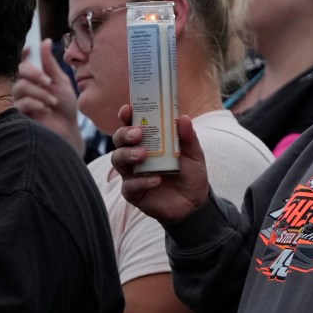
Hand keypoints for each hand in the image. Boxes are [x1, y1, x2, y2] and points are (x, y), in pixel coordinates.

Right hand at [11, 39, 82, 151]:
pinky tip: (46, 110)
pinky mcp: (15, 115)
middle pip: (18, 70)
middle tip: (48, 82)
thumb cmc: (65, 107)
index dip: (22, 53)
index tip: (30, 49)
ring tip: (52, 102)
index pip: (21, 61)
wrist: (67, 130)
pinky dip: (36, 103)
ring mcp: (16, 100)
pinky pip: (20, 102)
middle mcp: (21, 86)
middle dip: (34, 73)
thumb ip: (50, 64)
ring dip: (39, 92)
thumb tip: (44, 42)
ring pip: (19, 86)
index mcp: (32, 77)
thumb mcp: (60, 82)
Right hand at [109, 105, 212, 224]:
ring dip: (128, 155)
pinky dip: (141, 182)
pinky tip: (156, 180)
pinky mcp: (133, 193)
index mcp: (147, 141)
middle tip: (138, 134)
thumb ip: (188, 137)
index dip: (126, 116)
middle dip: (125, 134)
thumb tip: (183, 118)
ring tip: (143, 156)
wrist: (193, 203)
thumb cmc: (190, 174)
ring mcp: (132, 174)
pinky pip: (129, 186)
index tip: (128, 110)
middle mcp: (135, 155)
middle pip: (119, 140)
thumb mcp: (193, 154)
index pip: (131, 125)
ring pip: (118, 160)